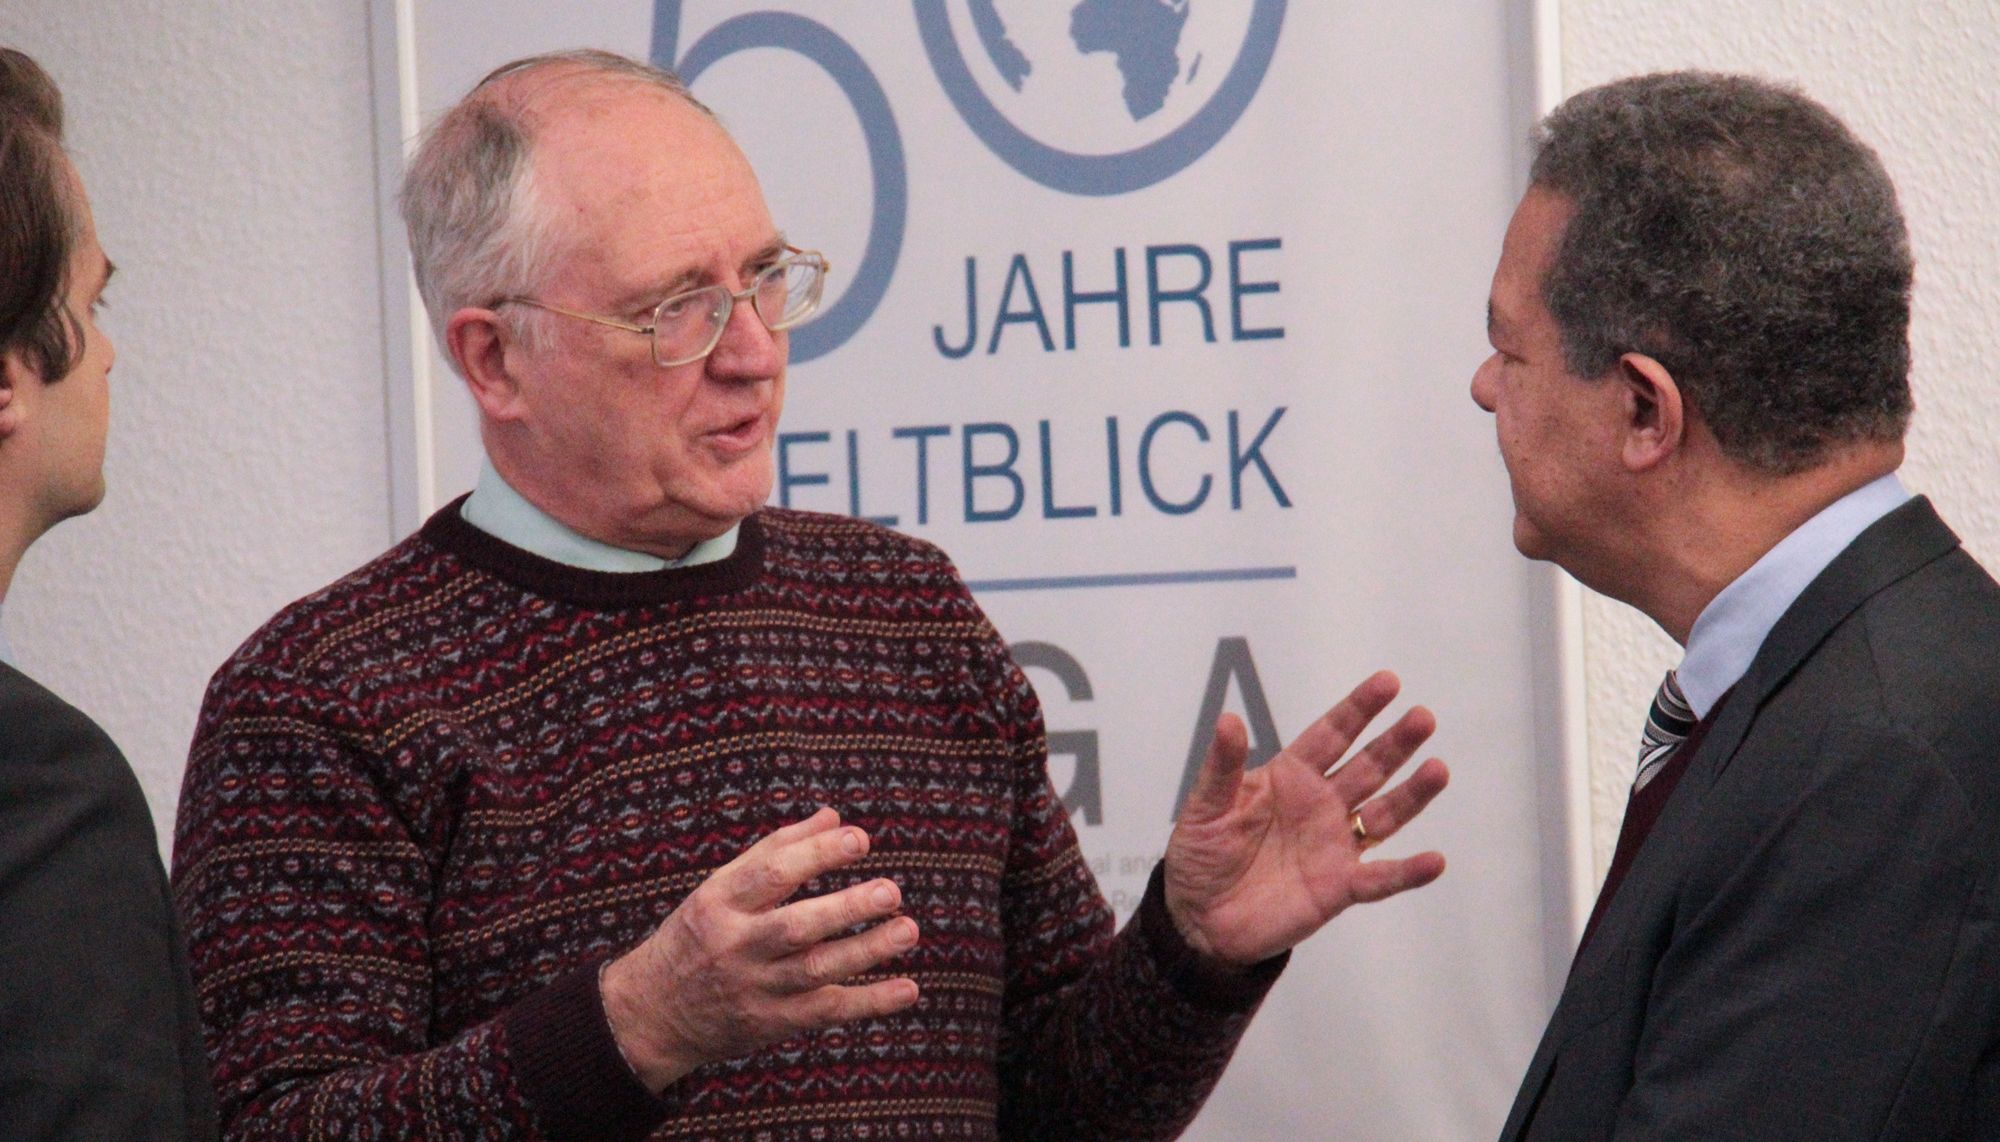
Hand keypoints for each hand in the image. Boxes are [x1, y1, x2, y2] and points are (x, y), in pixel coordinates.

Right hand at [599, 807, 920, 1091]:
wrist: (654, 1012)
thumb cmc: (699, 934)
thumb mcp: (721, 886)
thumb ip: (777, 849)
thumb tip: (836, 818)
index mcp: (720, 903)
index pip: (771, 874)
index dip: (817, 854)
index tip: (860, 839)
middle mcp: (736, 947)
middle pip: (796, 927)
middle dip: (847, 908)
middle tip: (891, 891)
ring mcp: (756, 988)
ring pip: (816, 971)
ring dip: (866, 951)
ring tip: (908, 930)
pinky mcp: (774, 1023)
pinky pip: (827, 1013)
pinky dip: (869, 1004)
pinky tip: (908, 989)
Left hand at [1164, 670, 1448, 966]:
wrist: (1199, 918)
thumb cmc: (1201, 854)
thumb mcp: (1205, 806)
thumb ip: (1222, 766)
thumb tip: (1229, 718)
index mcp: (1291, 777)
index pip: (1331, 735)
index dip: (1358, 709)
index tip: (1388, 682)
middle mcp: (1321, 805)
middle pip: (1368, 767)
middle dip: (1395, 743)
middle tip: (1423, 717)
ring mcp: (1335, 846)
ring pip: (1384, 815)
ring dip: (1412, 794)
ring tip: (1438, 770)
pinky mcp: (1339, 888)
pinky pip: (1380, 879)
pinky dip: (1408, 872)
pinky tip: (1434, 860)